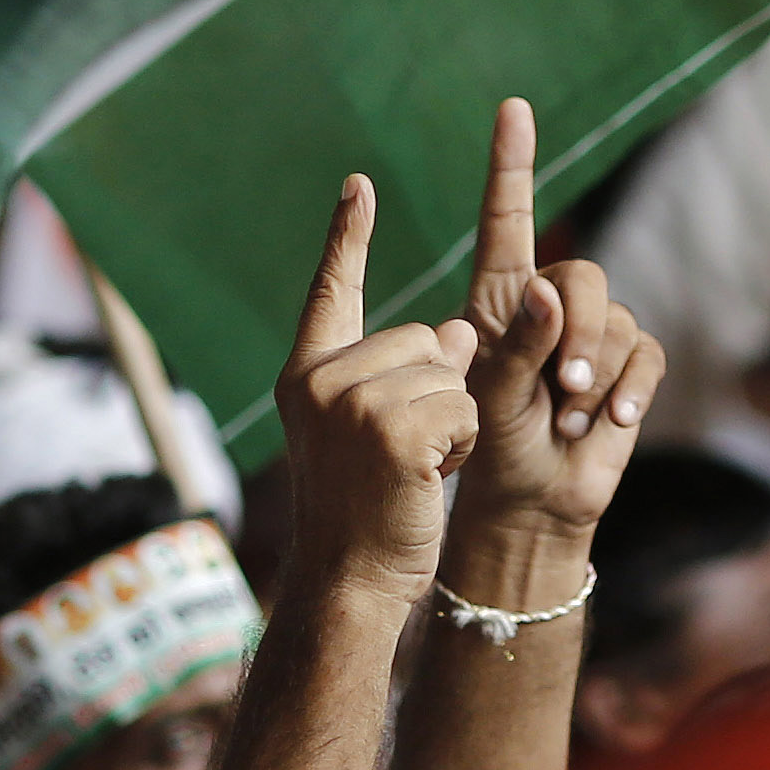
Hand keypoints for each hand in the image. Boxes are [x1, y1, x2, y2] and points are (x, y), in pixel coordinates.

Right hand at [274, 174, 480, 612]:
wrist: (348, 585)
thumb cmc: (364, 511)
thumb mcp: (373, 429)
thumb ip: (403, 372)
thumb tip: (456, 327)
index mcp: (306, 373)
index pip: (333, 290)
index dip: (349, 236)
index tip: (361, 184)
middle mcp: (321, 379)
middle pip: (420, 336)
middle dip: (436, 388)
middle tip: (404, 453)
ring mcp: (353, 403)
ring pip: (448, 373)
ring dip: (454, 421)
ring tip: (415, 471)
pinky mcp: (393, 430)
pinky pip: (462, 406)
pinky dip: (463, 442)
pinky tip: (430, 479)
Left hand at [455, 98, 664, 550]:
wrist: (532, 502)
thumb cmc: (494, 445)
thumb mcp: (490, 395)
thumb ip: (517, 345)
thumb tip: (545, 292)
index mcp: (499, 296)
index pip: (505, 218)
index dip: (510, 162)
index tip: (512, 107)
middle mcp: (547, 303)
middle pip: (580, 275)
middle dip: (578, 330)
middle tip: (564, 387)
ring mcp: (591, 335)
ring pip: (615, 318)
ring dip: (597, 374)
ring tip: (569, 420)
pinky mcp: (628, 368)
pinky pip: (646, 354)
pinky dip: (631, 388)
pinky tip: (612, 422)